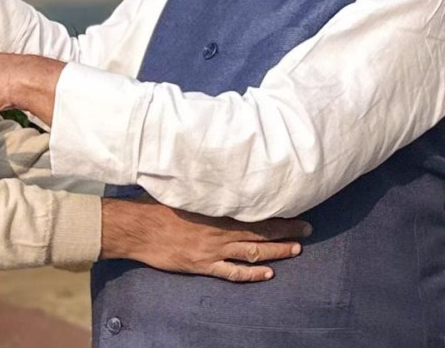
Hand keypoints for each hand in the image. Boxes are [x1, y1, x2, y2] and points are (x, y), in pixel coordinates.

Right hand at [101, 199, 310, 281]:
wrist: (136, 228)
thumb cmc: (156, 204)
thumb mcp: (183, 189)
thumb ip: (203, 186)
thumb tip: (218, 170)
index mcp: (215, 209)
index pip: (254, 210)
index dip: (277, 211)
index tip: (296, 207)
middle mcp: (219, 230)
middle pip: (260, 232)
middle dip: (286, 231)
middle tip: (307, 229)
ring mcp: (212, 250)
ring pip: (252, 252)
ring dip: (276, 252)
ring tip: (296, 250)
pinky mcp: (202, 265)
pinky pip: (232, 272)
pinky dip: (252, 274)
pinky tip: (267, 275)